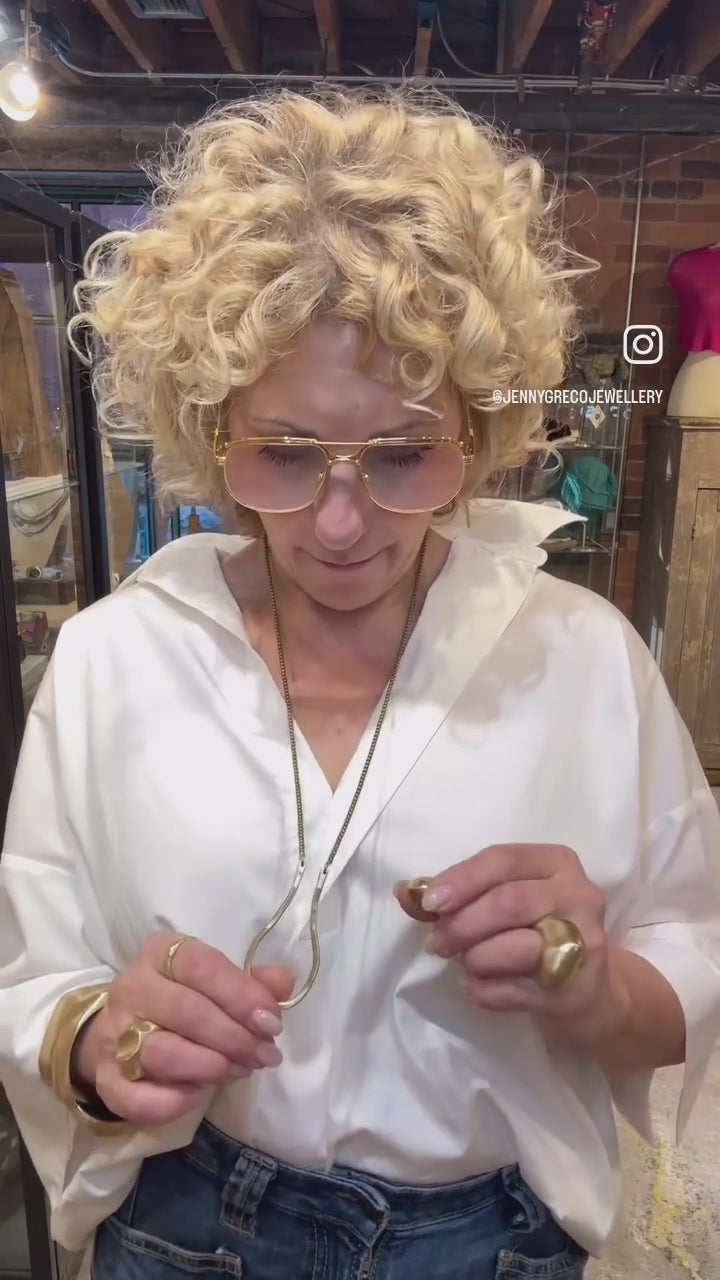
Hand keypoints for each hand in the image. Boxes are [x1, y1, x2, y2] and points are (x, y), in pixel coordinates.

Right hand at [72, 933, 294, 1125]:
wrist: (122, 1034)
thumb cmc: (181, 1002)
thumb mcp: (215, 983)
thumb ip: (252, 982)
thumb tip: (284, 982)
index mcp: (160, 954)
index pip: (201, 966)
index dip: (241, 995)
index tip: (271, 1022)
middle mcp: (131, 988)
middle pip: (186, 1011)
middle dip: (235, 1037)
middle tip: (264, 1055)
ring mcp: (114, 1034)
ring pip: (163, 1052)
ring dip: (211, 1067)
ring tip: (239, 1071)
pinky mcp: (106, 1079)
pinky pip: (137, 1097)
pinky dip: (174, 1101)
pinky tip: (199, 1094)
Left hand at [396, 845, 625, 1032]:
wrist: (590, 992)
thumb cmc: (536, 933)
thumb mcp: (501, 903)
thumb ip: (455, 895)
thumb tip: (405, 891)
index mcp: (556, 862)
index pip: (503, 859)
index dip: (462, 879)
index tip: (429, 903)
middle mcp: (578, 895)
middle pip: (509, 902)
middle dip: (463, 925)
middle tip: (437, 944)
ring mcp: (585, 943)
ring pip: (518, 947)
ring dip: (476, 959)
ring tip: (465, 965)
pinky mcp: (578, 990)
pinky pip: (518, 991)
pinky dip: (486, 991)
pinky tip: (477, 989)